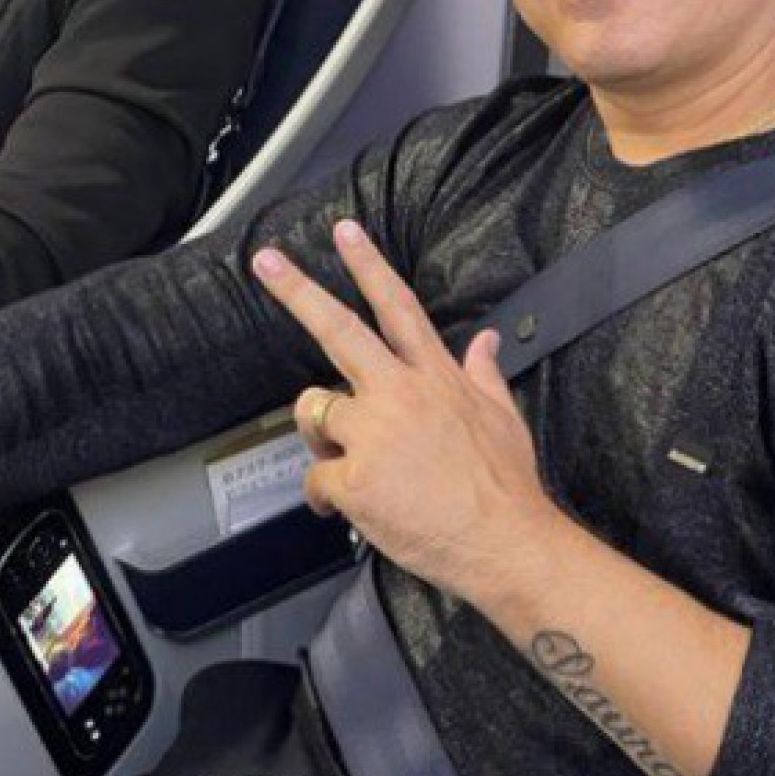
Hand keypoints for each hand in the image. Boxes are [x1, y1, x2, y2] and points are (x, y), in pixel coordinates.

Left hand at [252, 220, 559, 604]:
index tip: (344, 232)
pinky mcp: (356, 480)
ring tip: (347, 465)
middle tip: (265, 261)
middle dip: (298, 291)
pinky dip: (325, 497)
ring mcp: (374, 435)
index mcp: (434, 377)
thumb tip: (485, 342)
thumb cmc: (508, 488)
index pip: (398, 307)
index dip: (369, 265)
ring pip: (316, 412)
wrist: (508, 543)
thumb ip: (484, 373)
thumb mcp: (504, 417)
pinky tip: (348, 510)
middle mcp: (400, 394)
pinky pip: (316, 479)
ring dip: (321, 438)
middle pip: (339, 330)